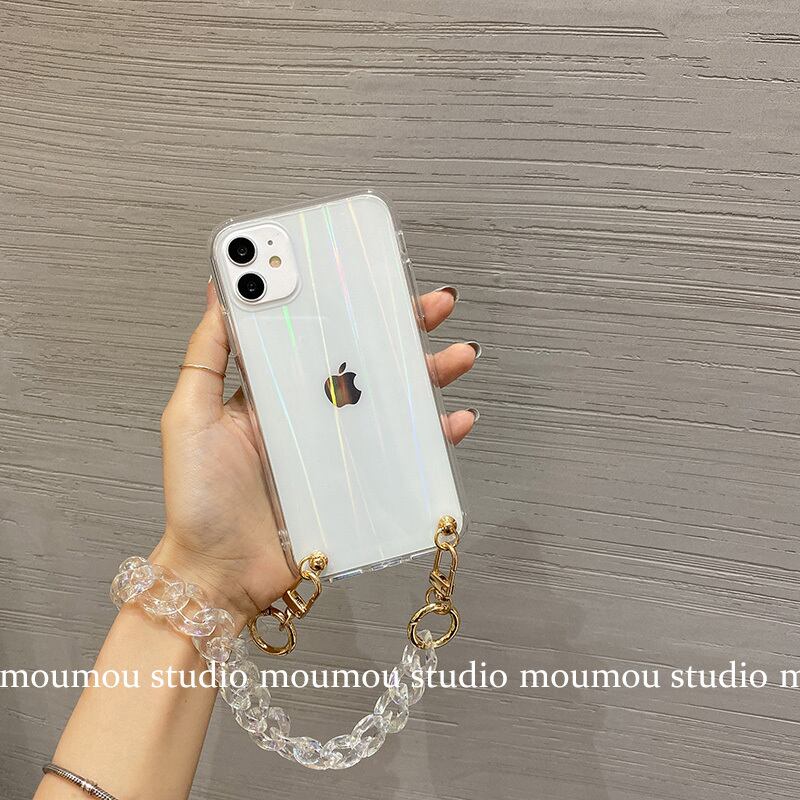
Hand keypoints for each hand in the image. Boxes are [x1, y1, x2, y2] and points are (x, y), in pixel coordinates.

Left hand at [150, 282, 478, 627]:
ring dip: (431, 375)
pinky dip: (434, 435)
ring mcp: (340, 448)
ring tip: (458, 354)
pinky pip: (405, 454)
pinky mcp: (360, 483)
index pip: (318, 336)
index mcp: (276, 390)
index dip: (346, 305)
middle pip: (366, 362)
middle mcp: (314, 413)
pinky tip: (454, 419)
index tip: (371, 275)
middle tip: (435, 305)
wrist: (220, 575)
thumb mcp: (189, 415)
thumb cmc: (198, 496)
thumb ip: (206, 357)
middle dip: (404, 331)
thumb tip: (218, 291)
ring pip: (395, 401)